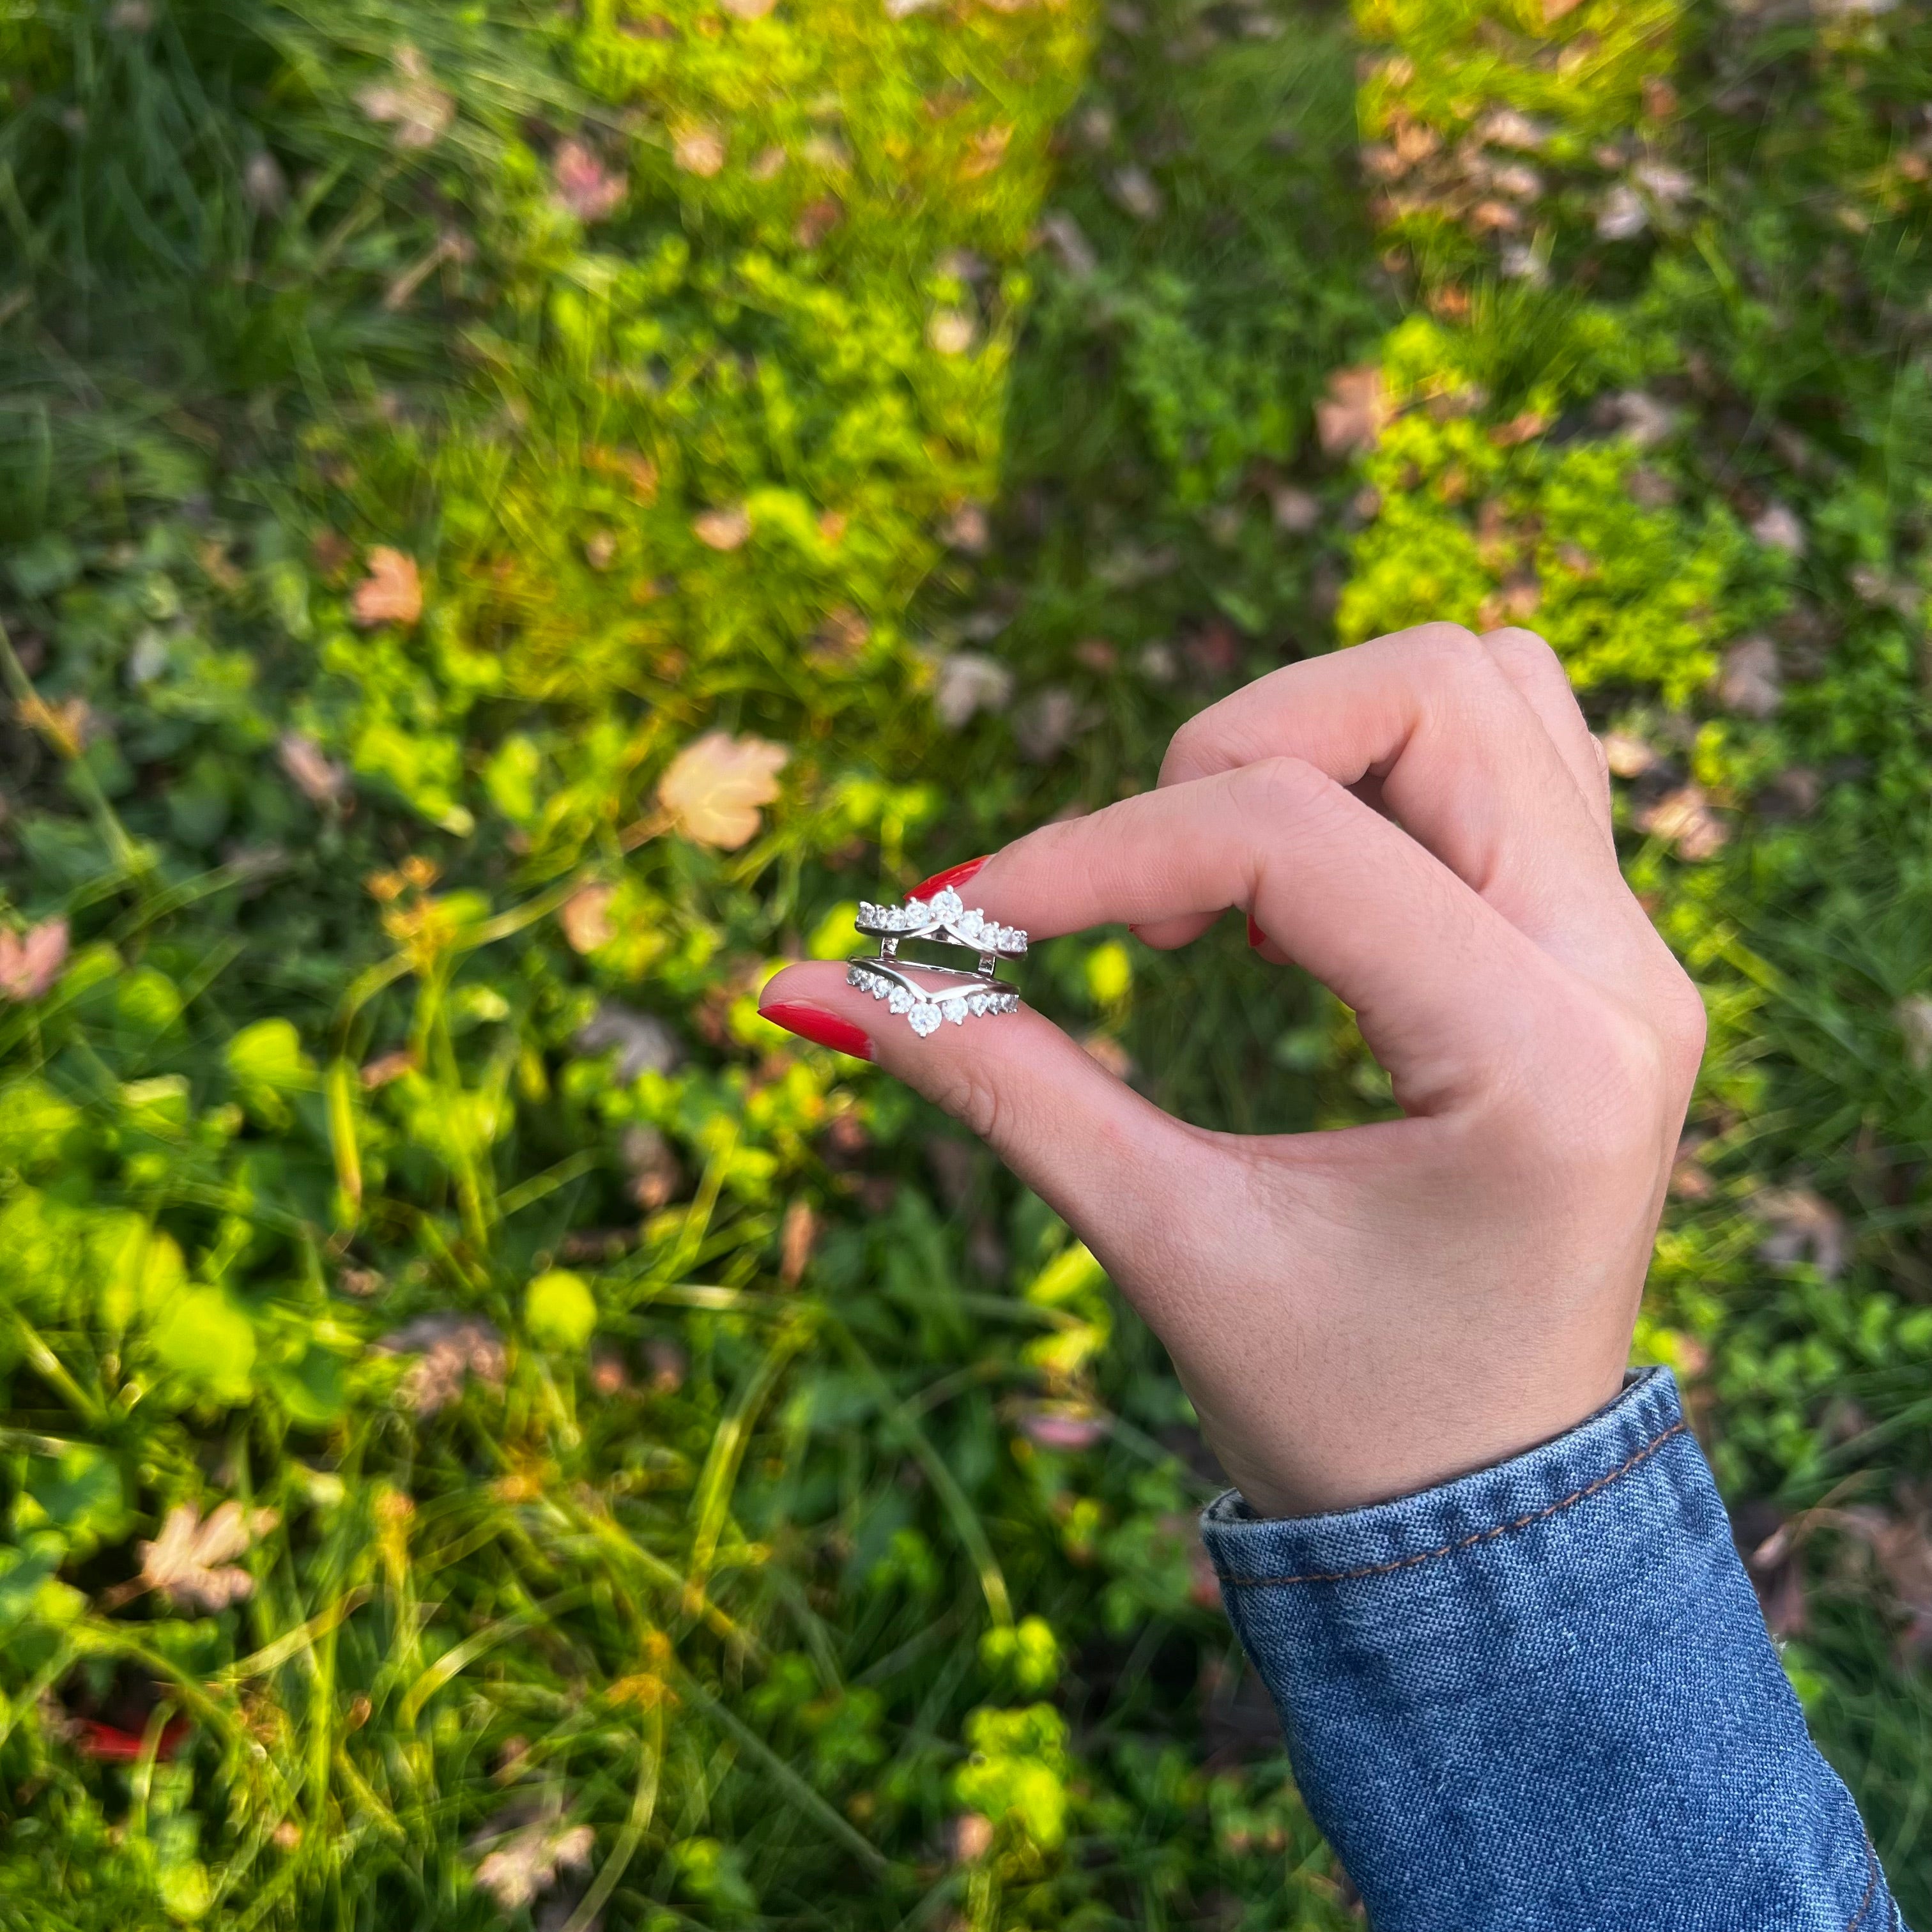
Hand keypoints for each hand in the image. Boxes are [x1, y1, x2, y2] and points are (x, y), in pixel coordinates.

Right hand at [758, 625, 1706, 1516]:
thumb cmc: (1339, 1411)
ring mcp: (1635, 948)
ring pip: (1487, 685)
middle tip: (1138, 910)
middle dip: (1231, 754)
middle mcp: (1623, 973)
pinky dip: (1385, 765)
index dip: (1094, 854)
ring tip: (1219, 890)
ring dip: (1316, 739)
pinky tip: (1303, 883)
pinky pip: (1520, 749)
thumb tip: (801, 987)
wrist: (1490, 1510)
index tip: (964, 921)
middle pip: (1428, 688)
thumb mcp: (1162, 1241)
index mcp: (1538, 1062)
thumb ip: (996, 1086)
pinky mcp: (1608, 946)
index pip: (1294, 839)